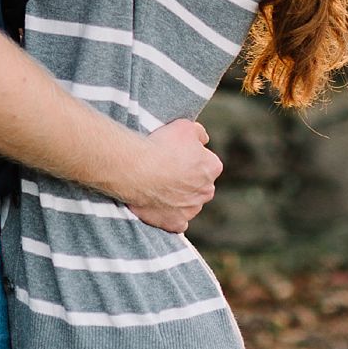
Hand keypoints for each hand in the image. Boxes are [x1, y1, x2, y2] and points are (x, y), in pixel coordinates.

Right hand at [125, 118, 221, 232]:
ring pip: (189, 203)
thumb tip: (203, 139)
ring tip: (156, 185)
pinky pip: (177, 222)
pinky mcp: (175, 223)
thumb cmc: (160, 146)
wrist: (135, 169)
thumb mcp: (183, 126)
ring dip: (178, 197)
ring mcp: (191, 209)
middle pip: (199, 184)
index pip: (206, 161)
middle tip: (164, 169)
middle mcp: (206, 191)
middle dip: (187, 179)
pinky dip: (170, 215)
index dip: (189, 156)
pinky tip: (159, 205)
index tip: (174, 153)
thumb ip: (198, 132)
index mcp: (212, 167)